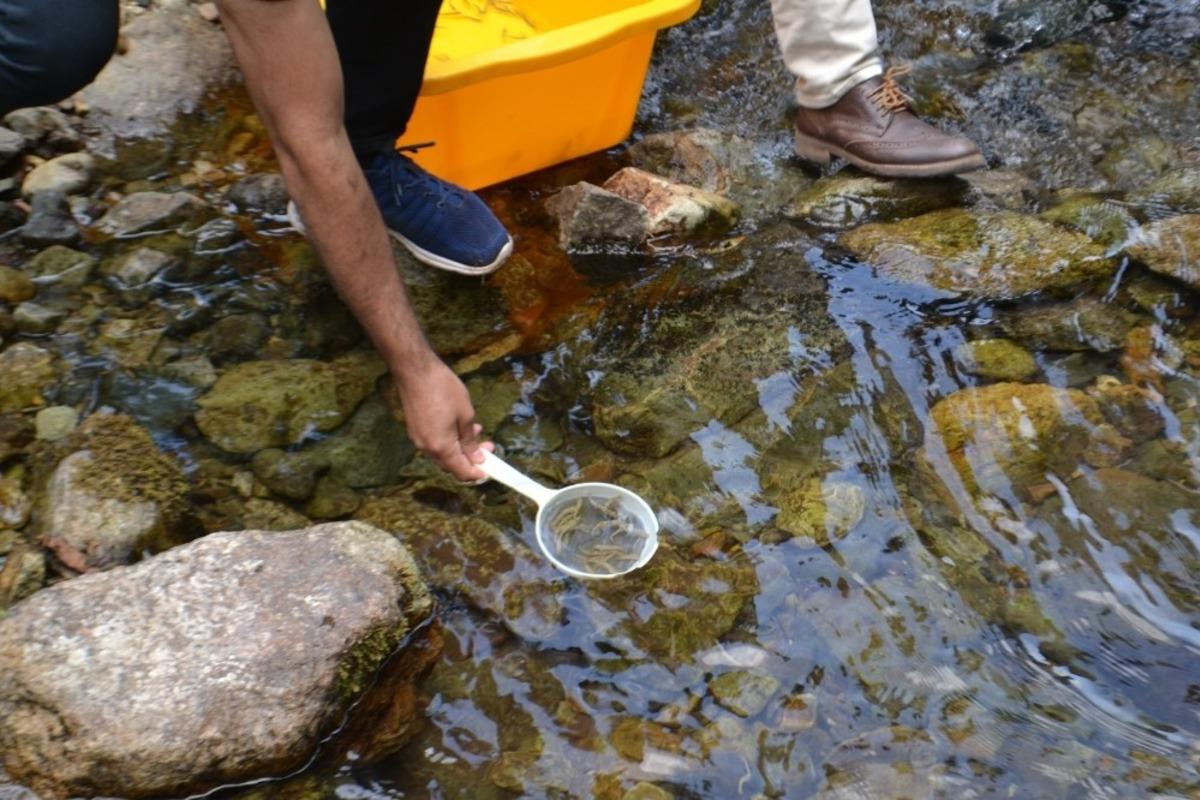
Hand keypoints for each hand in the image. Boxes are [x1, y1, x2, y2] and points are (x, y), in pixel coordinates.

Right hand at [395, 357, 491, 480]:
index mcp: (441, 447)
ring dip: (460, 448)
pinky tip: (459, 426)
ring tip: (476, 431)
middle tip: (488, 446)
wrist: (415, 370)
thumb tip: (477, 457)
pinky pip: (434, 444)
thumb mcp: (465, 415)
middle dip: (471, 460)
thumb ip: (470, 440)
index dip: (477, 473)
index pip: (461, 471)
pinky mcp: (415, 429)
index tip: (491, 469)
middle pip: (451, 466)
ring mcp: (418, 439)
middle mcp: (426, 448)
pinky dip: (449, 441)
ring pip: (443, 454)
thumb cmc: (443, 389)